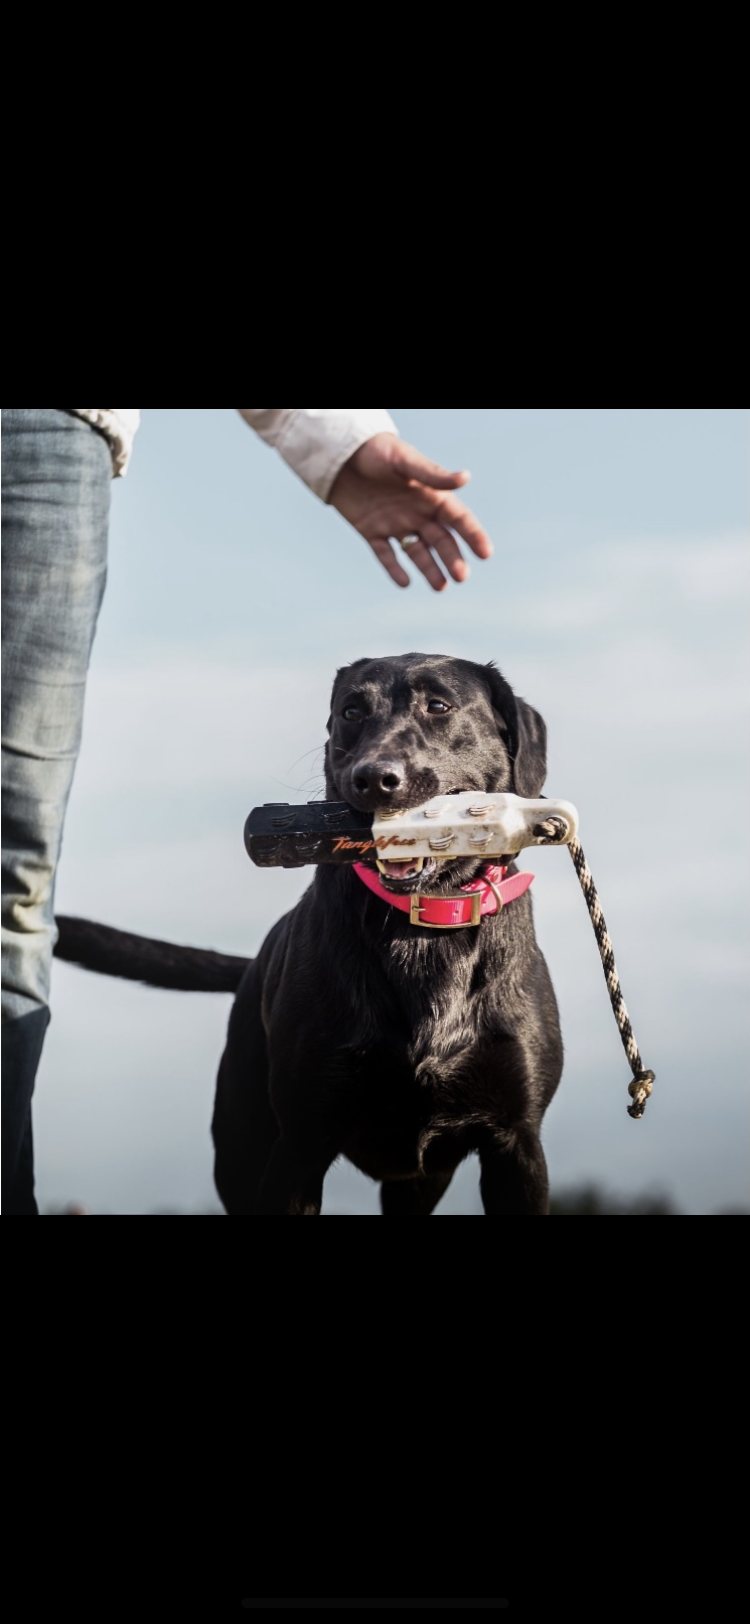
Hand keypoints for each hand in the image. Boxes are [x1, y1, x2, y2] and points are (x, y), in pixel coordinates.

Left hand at [327, 432, 492, 590]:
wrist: (341, 453)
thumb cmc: (377, 450)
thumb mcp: (404, 460)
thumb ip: (433, 474)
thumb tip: (466, 477)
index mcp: (430, 495)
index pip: (458, 518)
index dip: (473, 535)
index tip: (486, 554)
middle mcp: (416, 513)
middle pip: (440, 540)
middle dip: (452, 558)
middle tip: (461, 577)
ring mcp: (395, 524)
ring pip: (417, 551)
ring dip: (429, 569)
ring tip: (440, 587)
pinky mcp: (372, 531)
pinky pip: (386, 554)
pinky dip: (394, 569)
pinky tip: (404, 583)